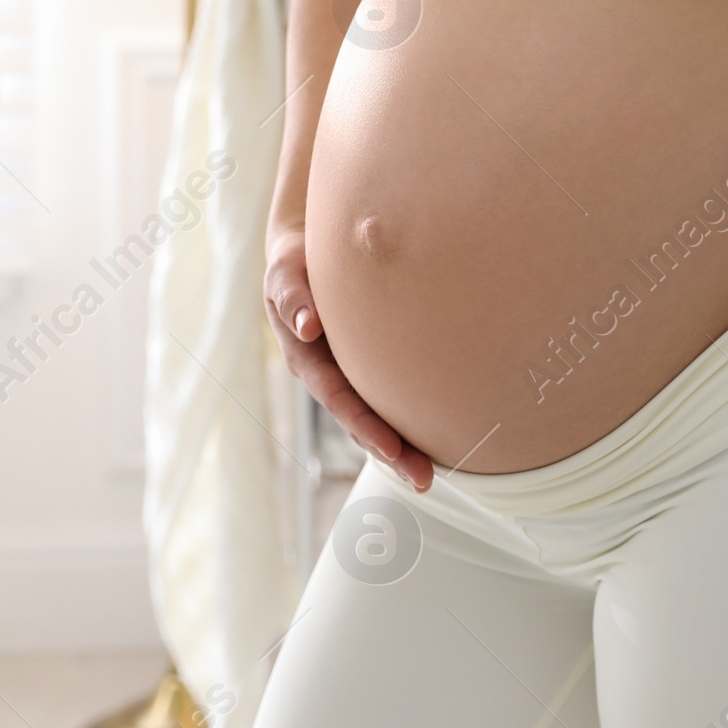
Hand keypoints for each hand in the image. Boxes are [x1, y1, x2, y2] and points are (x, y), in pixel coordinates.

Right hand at [264, 224, 433, 492]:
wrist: (308, 248)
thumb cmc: (296, 261)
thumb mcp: (285, 273)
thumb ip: (292, 296)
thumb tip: (308, 326)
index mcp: (308, 361)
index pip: (340, 400)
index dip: (364, 426)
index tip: (391, 449)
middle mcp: (331, 374)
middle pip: (362, 422)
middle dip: (391, 452)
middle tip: (423, 479)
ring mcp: (351, 370)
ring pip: (379, 413)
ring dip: (404, 443)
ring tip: (434, 471)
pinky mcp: (371, 361)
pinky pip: (393, 389)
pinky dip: (413, 411)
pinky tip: (443, 427)